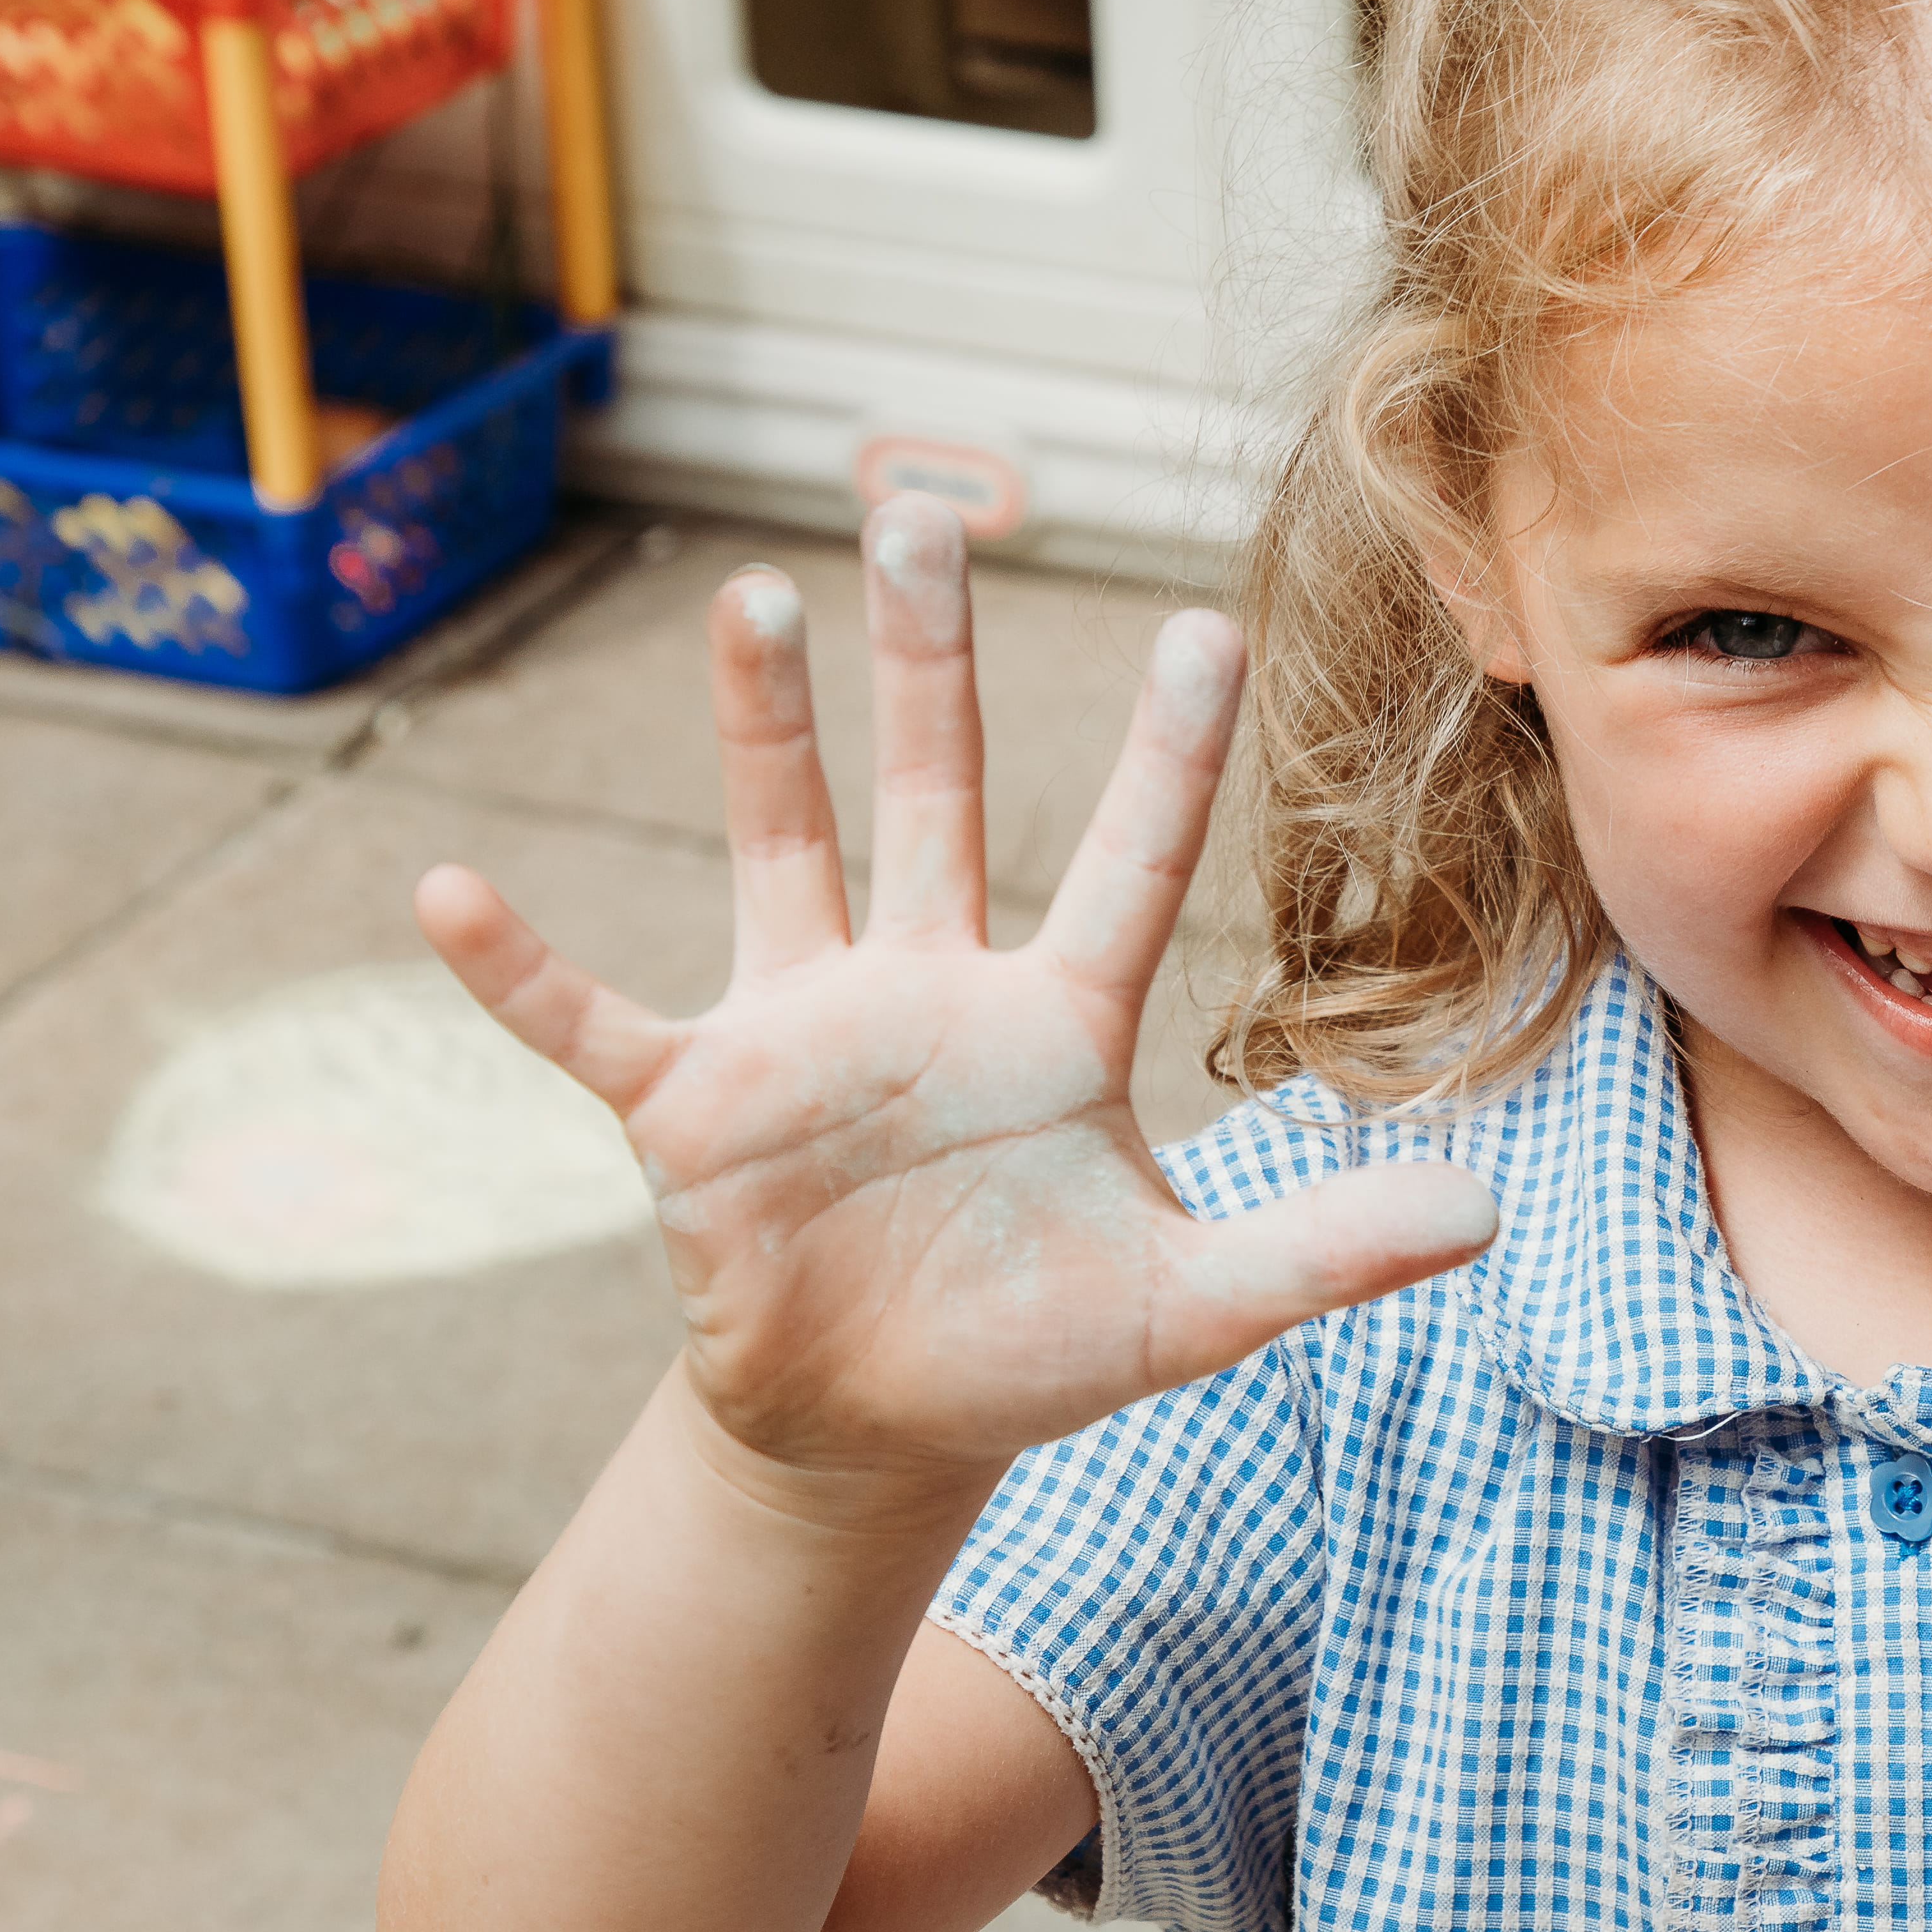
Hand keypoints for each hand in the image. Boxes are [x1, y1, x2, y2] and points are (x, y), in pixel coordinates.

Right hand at [413, 497, 1495, 1505]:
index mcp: (1055, 1024)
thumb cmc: (1035, 1348)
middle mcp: (927, 990)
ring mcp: (802, 1034)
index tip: (1209, 623)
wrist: (884, 1425)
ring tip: (753, 590)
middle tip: (925, 505)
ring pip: (783, 844)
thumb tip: (1488, 1215)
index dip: (1167, 752)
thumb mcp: (1196, 1307)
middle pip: (935, 791)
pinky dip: (516, 966)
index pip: (1128, 859)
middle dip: (928, 656)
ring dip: (765, 727)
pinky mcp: (692, 1110)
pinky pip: (590, 1019)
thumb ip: (1325, 1247)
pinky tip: (443, 887)